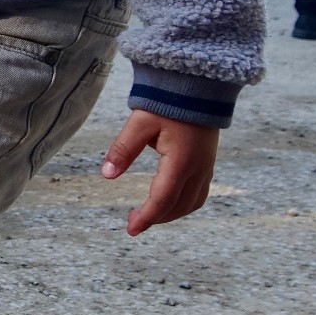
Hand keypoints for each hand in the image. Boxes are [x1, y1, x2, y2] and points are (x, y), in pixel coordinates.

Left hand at [100, 110, 219, 235]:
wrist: (198, 85)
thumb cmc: (168, 102)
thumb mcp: (140, 123)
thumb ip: (123, 149)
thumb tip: (106, 175)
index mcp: (181, 161)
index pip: (162, 199)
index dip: (146, 217)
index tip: (130, 229)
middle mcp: (199, 168)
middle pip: (178, 206)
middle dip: (156, 218)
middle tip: (132, 222)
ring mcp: (207, 166)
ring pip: (192, 202)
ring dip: (171, 213)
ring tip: (149, 214)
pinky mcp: (208, 161)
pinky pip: (199, 192)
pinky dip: (183, 203)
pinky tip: (168, 200)